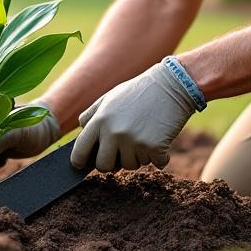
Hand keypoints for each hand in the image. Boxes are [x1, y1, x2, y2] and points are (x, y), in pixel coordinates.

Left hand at [70, 59, 199, 171]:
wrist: (172, 85)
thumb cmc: (139, 92)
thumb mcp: (110, 97)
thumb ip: (92, 114)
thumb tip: (81, 131)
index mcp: (101, 119)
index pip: (80, 149)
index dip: (78, 160)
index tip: (80, 165)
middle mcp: (114, 132)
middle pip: (103, 165)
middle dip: (111, 163)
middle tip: (122, 152)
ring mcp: (134, 142)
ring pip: (131, 165)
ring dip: (139, 156)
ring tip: (145, 134)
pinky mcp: (155, 148)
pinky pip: (155, 164)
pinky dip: (160, 156)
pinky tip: (161, 139)